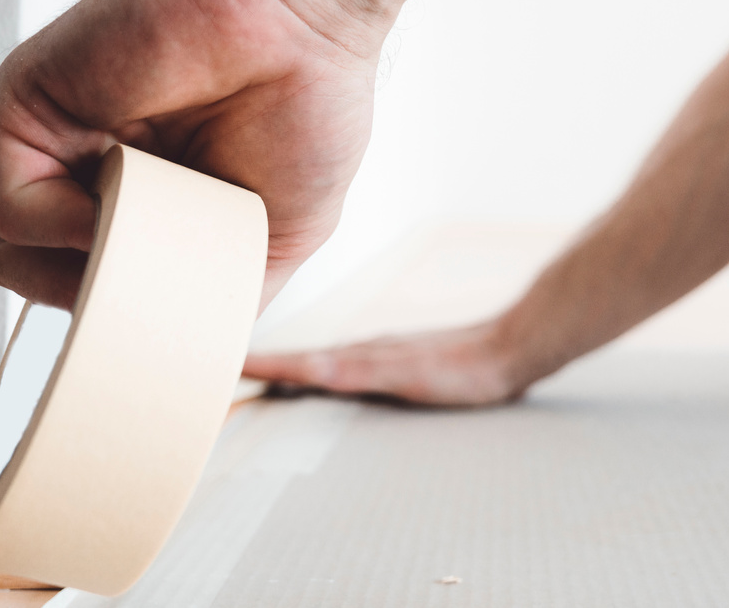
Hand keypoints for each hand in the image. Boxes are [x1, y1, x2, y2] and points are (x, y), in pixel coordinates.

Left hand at [0, 0, 386, 310]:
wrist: (303, 16)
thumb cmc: (308, 103)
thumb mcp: (279, 242)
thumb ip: (209, 291)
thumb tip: (132, 323)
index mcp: (154, 195)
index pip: (98, 284)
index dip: (123, 315)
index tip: (160, 325)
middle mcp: (97, 168)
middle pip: (48, 281)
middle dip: (100, 300)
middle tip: (159, 276)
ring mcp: (61, 140)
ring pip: (11, 256)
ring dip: (78, 268)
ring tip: (150, 226)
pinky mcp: (28, 108)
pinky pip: (13, 213)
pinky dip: (64, 228)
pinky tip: (123, 192)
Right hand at [242, 322, 525, 406]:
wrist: (507, 350)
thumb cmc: (462, 367)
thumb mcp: (405, 373)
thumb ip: (359, 368)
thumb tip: (312, 366)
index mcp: (358, 356)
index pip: (298, 363)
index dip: (261, 366)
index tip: (221, 363)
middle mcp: (363, 353)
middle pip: (302, 361)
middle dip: (263, 367)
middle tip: (220, 369)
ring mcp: (380, 357)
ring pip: (323, 363)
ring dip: (290, 370)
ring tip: (258, 377)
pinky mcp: (399, 365)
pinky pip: (348, 367)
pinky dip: (324, 371)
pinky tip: (324, 379)